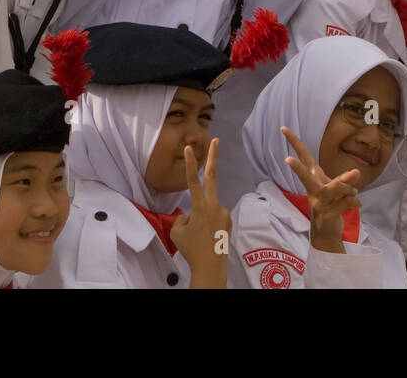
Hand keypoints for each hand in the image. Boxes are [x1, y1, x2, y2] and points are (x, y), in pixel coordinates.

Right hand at [169, 139, 231, 287]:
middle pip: (212, 177)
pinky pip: (213, 216)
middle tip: (216, 140)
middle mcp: (214, 205)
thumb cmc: (191, 249)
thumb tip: (191, 213)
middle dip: (213, 158)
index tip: (189, 148)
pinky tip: (206, 236)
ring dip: (201, 216)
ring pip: (207, 206)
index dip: (190, 164)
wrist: (210, 266)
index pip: (193, 180)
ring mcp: (223, 212)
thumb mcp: (178, 231)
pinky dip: (207, 223)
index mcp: (200, 206)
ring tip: (199, 235)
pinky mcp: (228, 220)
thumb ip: (183, 216)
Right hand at [282, 125, 360, 253]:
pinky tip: (358, 204)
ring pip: (332, 189)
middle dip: (297, 169)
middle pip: (305, 177)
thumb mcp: (337, 188)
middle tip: (287, 160)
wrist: (327, 233)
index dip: (294, 142)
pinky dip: (354, 201)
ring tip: (355, 191)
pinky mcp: (326, 215)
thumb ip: (345, 179)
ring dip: (346, 187)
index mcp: (314, 179)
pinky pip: (344, 203)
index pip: (303, 156)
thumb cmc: (330, 204)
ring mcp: (318, 203)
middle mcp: (313, 190)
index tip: (283, 128)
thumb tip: (356, 171)